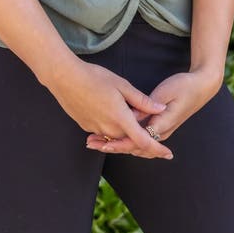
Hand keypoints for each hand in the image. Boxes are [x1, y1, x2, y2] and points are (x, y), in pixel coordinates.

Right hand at [49, 57, 174, 158]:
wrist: (65, 79)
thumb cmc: (95, 78)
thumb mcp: (122, 85)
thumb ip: (142, 101)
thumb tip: (160, 109)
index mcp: (120, 119)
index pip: (143, 141)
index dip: (157, 149)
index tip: (169, 154)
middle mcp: (109, 129)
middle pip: (130, 140)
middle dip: (141, 136)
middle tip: (151, 126)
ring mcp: (96, 129)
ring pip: (117, 136)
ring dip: (126, 131)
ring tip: (130, 115)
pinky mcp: (87, 126)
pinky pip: (105, 133)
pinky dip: (113, 128)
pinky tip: (113, 112)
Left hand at [85, 68, 221, 155]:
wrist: (201, 87)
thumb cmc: (184, 86)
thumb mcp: (166, 92)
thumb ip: (147, 106)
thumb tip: (133, 116)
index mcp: (161, 124)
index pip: (137, 140)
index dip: (119, 143)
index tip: (103, 143)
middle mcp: (161, 131)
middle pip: (133, 146)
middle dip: (111, 146)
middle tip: (91, 143)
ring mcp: (161, 130)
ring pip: (135, 144)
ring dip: (115, 144)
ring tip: (95, 141)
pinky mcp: (159, 125)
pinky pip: (139, 137)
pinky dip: (124, 139)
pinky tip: (111, 134)